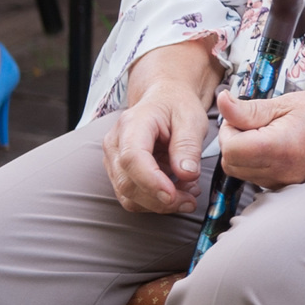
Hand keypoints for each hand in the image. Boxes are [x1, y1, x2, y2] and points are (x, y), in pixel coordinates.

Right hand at [103, 80, 211, 213]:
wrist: (163, 101)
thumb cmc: (176, 106)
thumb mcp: (191, 118)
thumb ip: (187, 146)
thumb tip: (186, 174)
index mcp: (132, 124)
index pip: (132, 158)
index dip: (151, 181)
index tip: (173, 195)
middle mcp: (115, 144)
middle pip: (128, 183)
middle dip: (160, 200)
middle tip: (191, 201)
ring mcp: (113, 160)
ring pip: (128, 195)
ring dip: (159, 204)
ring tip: (188, 194)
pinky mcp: (119, 173)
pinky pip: (132, 196)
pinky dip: (155, 201)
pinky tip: (178, 192)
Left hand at [216, 87, 304, 190]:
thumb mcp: (285, 102)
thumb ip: (249, 108)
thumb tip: (222, 102)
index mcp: (280, 148)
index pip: (230, 148)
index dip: (229, 129)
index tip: (242, 116)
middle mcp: (281, 172)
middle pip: (231, 164)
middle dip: (233, 141)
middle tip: (253, 122)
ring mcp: (285, 183)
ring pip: (241, 173)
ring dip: (244, 152)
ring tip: (267, 133)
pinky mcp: (288, 186)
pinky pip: (257, 177)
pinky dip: (257, 162)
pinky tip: (275, 146)